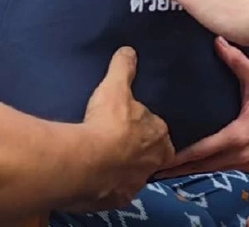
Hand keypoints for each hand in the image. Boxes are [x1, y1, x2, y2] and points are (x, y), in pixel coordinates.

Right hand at [67, 48, 174, 210]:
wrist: (88, 163)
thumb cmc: (107, 123)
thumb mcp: (115, 87)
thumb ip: (123, 68)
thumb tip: (128, 51)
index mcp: (160, 137)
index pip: (158, 131)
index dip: (146, 128)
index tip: (132, 125)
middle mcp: (154, 163)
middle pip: (150, 155)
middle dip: (138, 150)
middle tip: (117, 142)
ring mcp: (136, 183)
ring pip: (134, 174)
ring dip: (123, 168)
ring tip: (104, 159)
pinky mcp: (118, 198)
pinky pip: (115, 191)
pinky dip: (107, 185)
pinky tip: (95, 177)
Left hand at [156, 37, 248, 176]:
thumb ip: (234, 60)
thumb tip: (216, 40)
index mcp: (238, 135)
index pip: (202, 151)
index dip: (179, 157)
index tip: (159, 160)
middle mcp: (242, 154)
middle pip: (204, 167)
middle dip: (179, 169)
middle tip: (154, 170)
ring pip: (215, 171)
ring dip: (193, 171)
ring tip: (168, 171)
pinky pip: (227, 169)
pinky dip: (211, 168)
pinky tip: (195, 168)